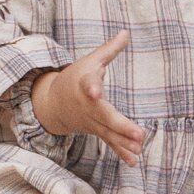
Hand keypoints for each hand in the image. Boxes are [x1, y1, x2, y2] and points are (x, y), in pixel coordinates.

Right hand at [28, 31, 144, 166]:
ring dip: (124, 142)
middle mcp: (88, 106)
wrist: (53, 103)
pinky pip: (109, 142)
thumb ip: (109, 50)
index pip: (89, 84)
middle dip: (122, 126)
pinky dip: (121, 152)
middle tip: (139, 134)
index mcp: (86, 84)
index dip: (92, 88)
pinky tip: (133, 161)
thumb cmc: (75, 77)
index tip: (95, 92)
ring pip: (109, 132)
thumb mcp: (90, 61)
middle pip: (106, 116)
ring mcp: (92, 121)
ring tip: (140, 147)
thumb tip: (126, 33)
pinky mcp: (97, 131)